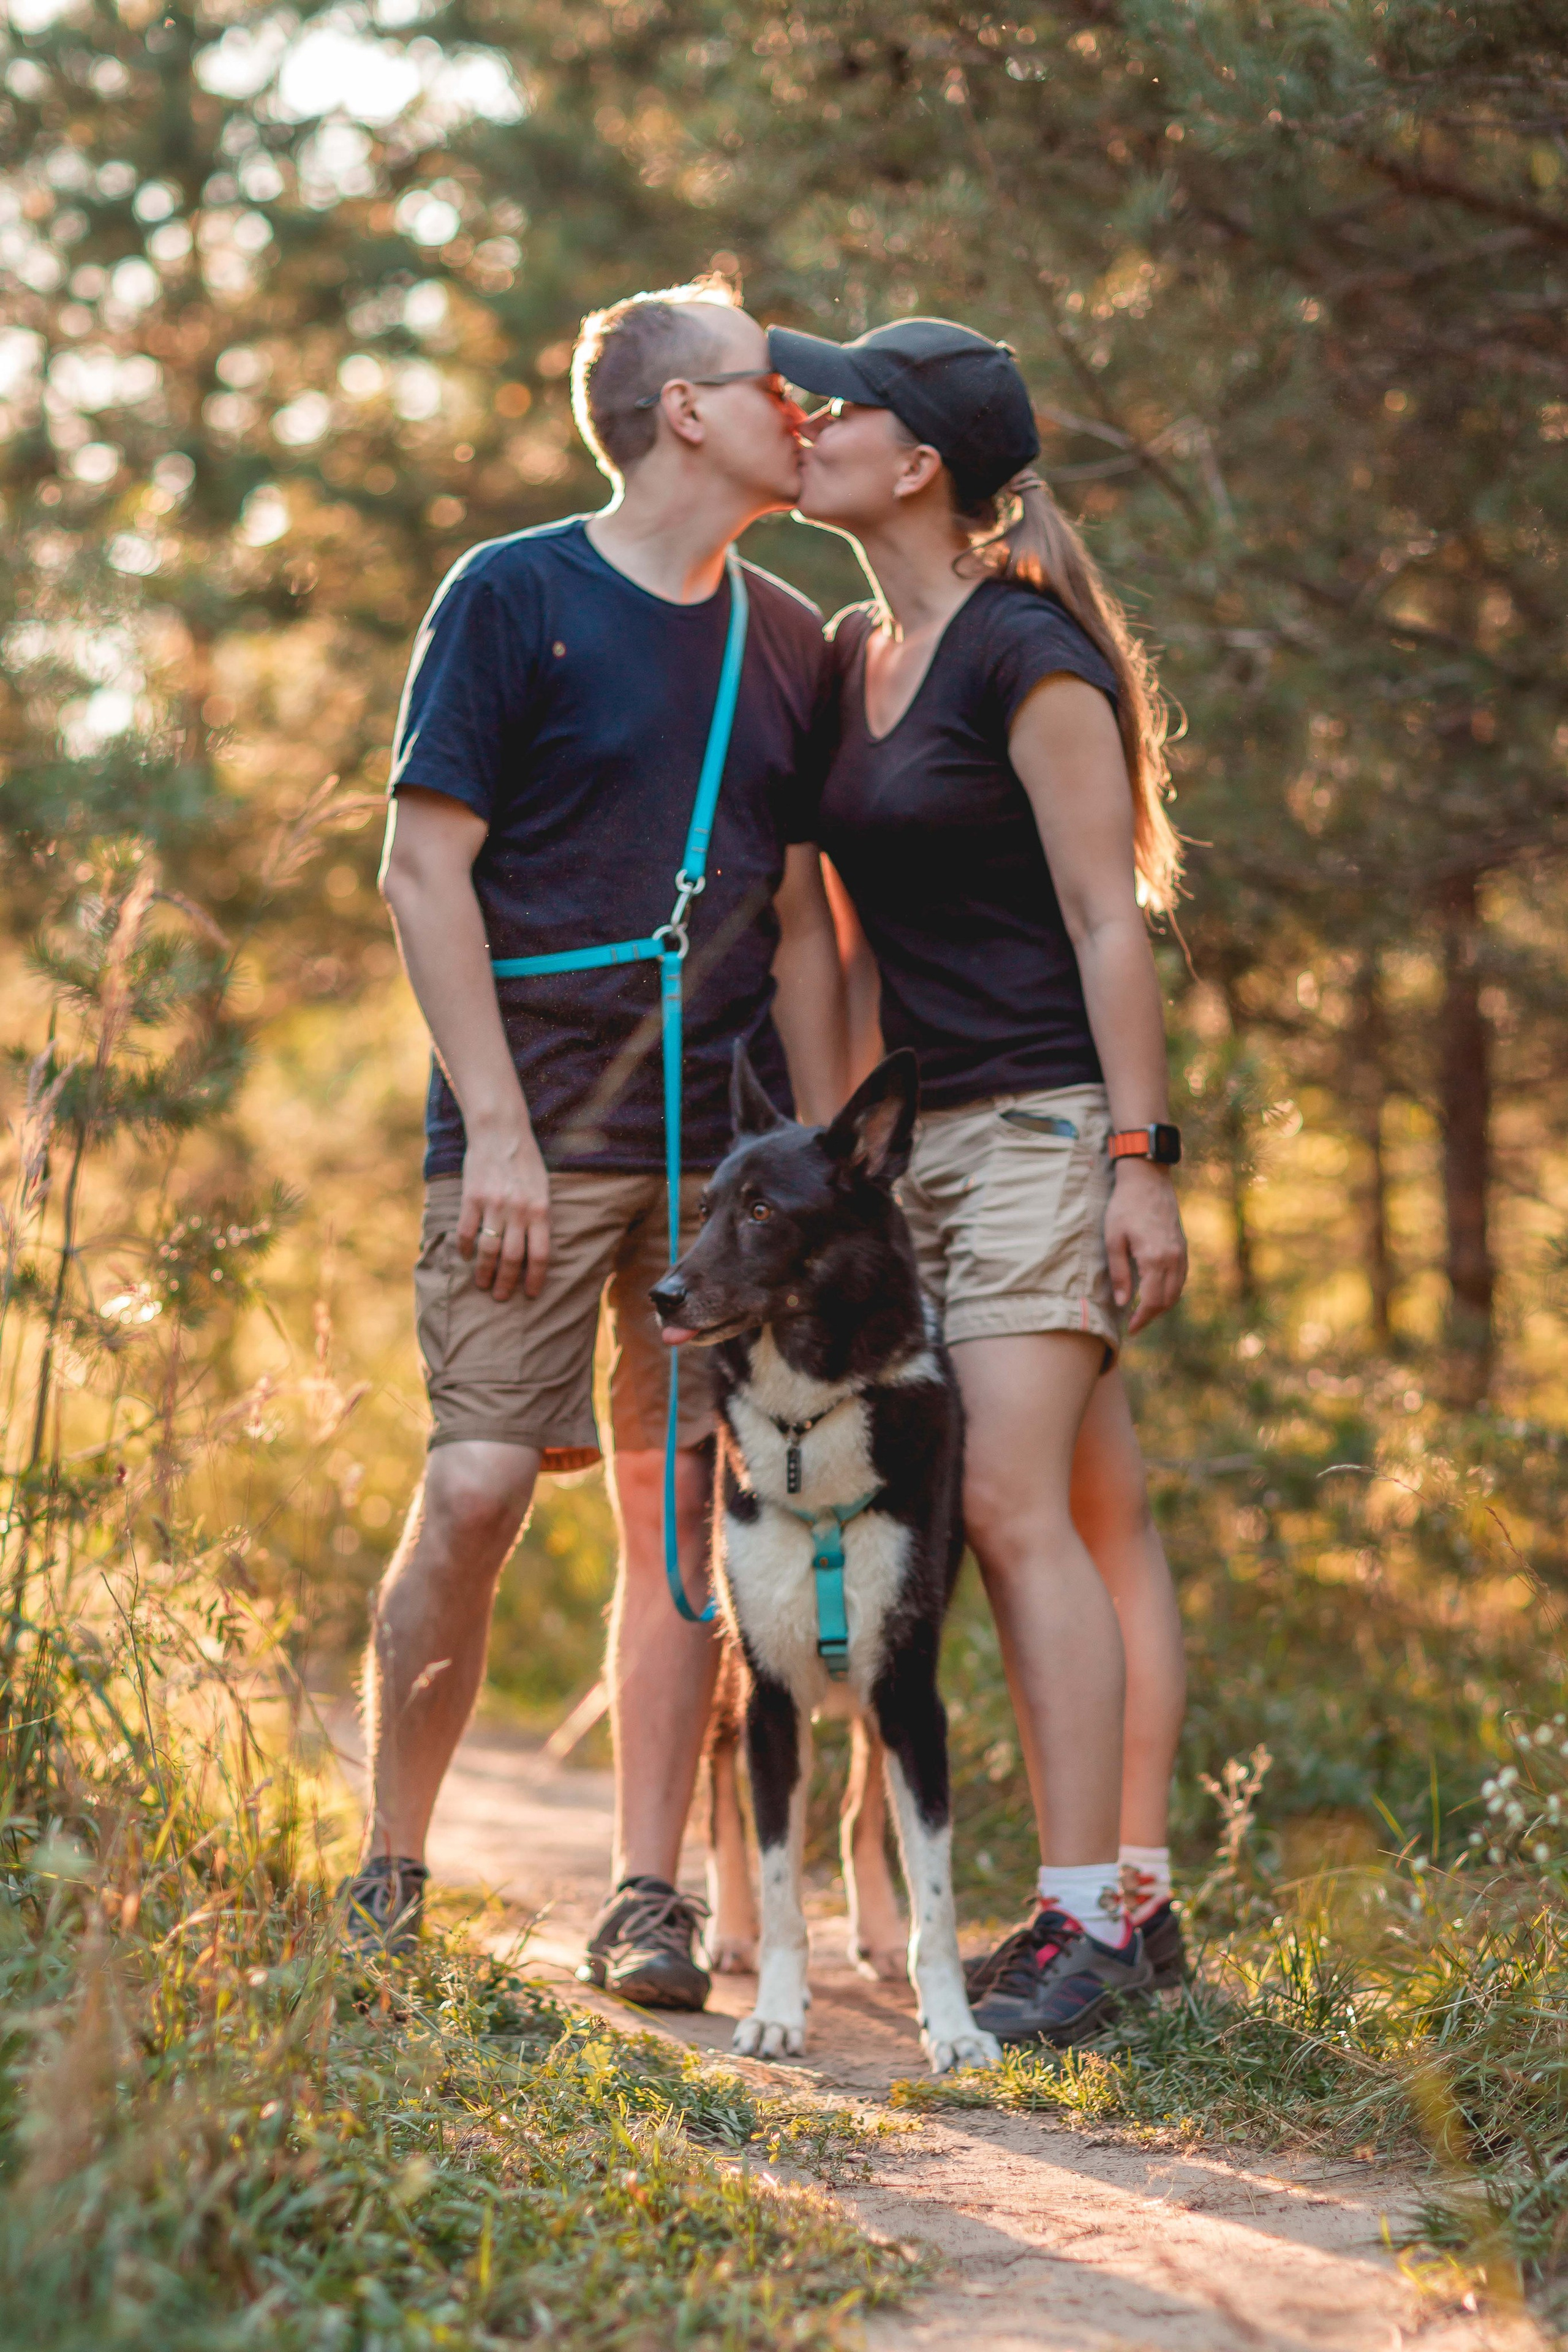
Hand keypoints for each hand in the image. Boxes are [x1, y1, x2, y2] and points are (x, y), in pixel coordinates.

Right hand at [457, 1116, 550, 1302]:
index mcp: (541, 1210)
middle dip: (507, 1282)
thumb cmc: (525, 1161)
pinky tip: (465, 1256)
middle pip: (513, 1258)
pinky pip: (467, 1231)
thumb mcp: (542, 1188)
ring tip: (482, 1284)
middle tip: (501, 1297)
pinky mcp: (472, 1197)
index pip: (541, 1254)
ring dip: (485, 1272)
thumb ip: (539, 1216)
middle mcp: (519, 1211)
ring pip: (489, 1250)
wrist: (501, 1132)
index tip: (530, 1294)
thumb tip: (535, 1249)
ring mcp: (494, 1205)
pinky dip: (465, 1248)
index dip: (536, 1278)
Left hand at [1105, 1160, 1186, 1335]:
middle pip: (1167, 1300)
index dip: (1142, 1319)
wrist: (1147, 1180)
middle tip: (1135, 1324)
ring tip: (1144, 1312)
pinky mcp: (1182, 1246)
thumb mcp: (1113, 1240)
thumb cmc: (1125, 1207)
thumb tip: (1123, 1302)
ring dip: (1163, 1305)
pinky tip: (1157, 1292)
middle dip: (1152, 1316)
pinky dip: (1171, 1290)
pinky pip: (1181, 1277)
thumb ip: (1119, 1273)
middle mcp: (1173, 1258)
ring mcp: (1181, 1252)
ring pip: (1177, 1290)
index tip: (1131, 1329)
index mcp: (1154, 1259)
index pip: (1153, 1301)